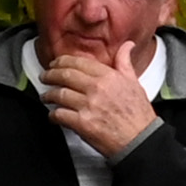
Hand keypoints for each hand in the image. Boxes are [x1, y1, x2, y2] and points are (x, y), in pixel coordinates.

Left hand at [40, 51, 154, 158]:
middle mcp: (97, 88)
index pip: (79, 62)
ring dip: (48, 95)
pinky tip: (53, 115)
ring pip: (59, 94)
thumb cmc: (138, 115)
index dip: (63, 61)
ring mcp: (88, 106)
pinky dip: (53, 115)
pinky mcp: (82, 124)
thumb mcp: (134, 83)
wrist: (140, 140)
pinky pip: (59, 115)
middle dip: (50, 75)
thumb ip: (125, 63)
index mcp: (109, 76)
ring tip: (46, 96)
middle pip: (65, 75)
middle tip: (45, 76)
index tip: (56, 63)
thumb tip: (127, 45)